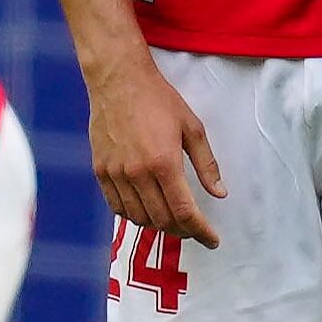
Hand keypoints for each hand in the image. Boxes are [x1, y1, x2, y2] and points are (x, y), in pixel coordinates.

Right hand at [87, 54, 226, 248]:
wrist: (119, 81)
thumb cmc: (160, 100)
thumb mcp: (193, 127)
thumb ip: (207, 164)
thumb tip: (220, 193)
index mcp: (164, 162)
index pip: (184, 211)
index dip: (201, 231)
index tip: (213, 240)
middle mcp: (137, 174)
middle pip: (162, 220)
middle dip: (183, 231)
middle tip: (195, 229)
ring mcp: (116, 175)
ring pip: (139, 218)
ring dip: (159, 225)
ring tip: (174, 221)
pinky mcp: (101, 172)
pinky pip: (117, 207)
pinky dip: (134, 216)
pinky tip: (147, 210)